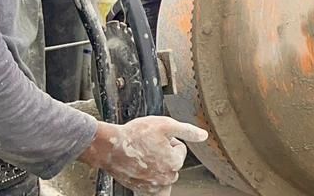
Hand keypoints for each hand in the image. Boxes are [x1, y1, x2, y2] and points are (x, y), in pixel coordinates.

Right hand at [81, 116, 209, 191]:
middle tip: (150, 145)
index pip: (180, 149)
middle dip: (164, 153)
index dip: (169, 140)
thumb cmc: (135, 135)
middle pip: (172, 162)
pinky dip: (152, 181)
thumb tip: (203, 136)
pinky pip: (153, 189)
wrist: (110, 147)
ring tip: (145, 155)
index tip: (157, 137)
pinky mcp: (140, 189)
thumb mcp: (165, 125)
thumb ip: (187, 131)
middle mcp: (166, 178)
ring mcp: (152, 185)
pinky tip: (144, 171)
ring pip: (164, 175)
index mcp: (174, 162)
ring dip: (158, 166)